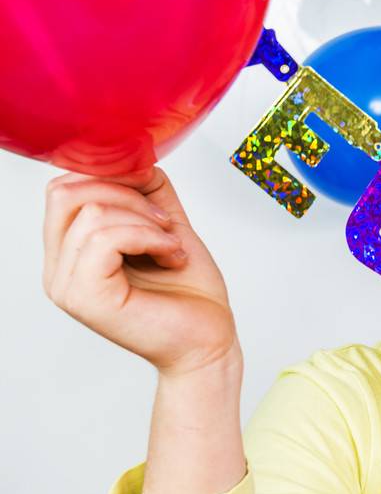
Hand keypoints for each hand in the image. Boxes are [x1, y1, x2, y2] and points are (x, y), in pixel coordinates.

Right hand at [42, 168, 237, 376]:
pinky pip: (105, 238)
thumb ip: (145, 190)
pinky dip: (149, 236)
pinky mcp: (85, 298)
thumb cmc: (189, 291)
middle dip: (127, 194)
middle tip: (165, 224)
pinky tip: (172, 255)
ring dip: (146, 220)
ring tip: (172, 246)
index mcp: (69, 252)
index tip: (151, 193)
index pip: (63, 188)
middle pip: (65, 192)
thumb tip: (130, 154)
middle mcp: (58, 269)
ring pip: (91, 211)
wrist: (209, 339)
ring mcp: (66, 286)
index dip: (109, 176)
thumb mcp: (165, 224)